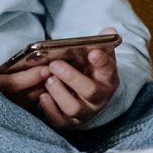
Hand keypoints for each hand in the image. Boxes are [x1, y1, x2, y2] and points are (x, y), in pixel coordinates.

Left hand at [0, 41, 118, 127]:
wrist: (81, 93)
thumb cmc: (86, 70)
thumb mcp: (94, 57)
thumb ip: (99, 44)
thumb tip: (110, 30)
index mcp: (107, 79)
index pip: (108, 70)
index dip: (102, 62)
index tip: (93, 52)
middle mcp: (98, 98)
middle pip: (90, 91)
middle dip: (72, 77)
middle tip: (55, 64)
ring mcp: (84, 112)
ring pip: (74, 108)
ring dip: (59, 93)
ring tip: (48, 79)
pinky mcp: (69, 122)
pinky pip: (60, 121)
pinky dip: (50, 109)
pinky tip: (42, 96)